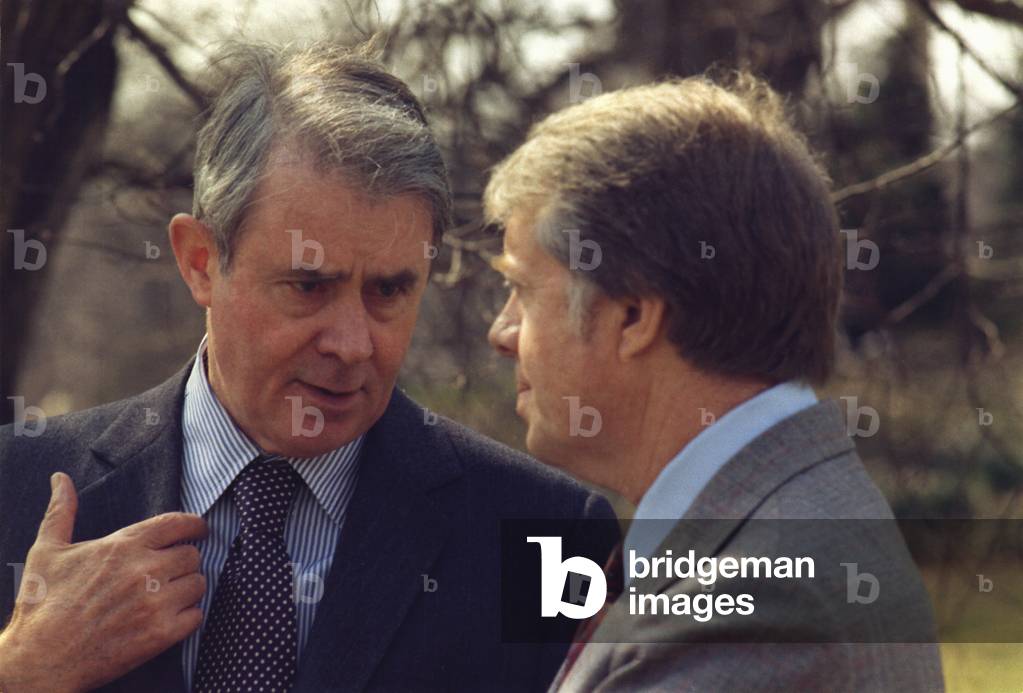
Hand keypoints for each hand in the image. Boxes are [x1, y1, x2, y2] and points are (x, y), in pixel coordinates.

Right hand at [0, 472, 208, 692]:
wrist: (39, 660)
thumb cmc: (43, 605)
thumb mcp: (48, 551)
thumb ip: (62, 511)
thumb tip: (60, 479)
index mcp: (123, 546)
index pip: (179, 523)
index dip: (195, 525)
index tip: (199, 531)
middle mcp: (145, 570)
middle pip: (193, 555)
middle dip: (184, 562)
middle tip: (169, 573)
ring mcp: (155, 603)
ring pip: (198, 584)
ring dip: (188, 589)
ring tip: (166, 597)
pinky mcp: (161, 635)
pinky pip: (197, 616)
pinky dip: (188, 617)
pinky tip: (167, 619)